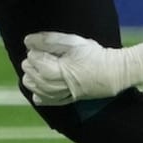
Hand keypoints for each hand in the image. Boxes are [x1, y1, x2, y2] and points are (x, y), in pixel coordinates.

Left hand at [21, 32, 142, 105]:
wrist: (114, 72)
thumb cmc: (94, 55)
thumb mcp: (73, 42)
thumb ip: (50, 40)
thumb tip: (28, 41)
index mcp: (59, 71)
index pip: (37, 63)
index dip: (33, 54)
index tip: (34, 47)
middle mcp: (60, 86)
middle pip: (36, 79)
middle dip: (30, 67)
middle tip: (31, 57)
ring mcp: (65, 94)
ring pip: (41, 92)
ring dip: (32, 82)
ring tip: (30, 72)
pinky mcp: (70, 99)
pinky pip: (50, 102)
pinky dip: (40, 97)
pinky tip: (37, 91)